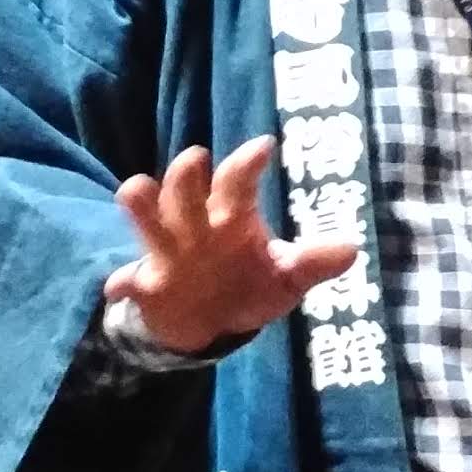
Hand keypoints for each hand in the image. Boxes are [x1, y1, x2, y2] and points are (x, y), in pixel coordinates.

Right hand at [102, 139, 357, 353]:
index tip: (264, 146)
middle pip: (184, 189)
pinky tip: (120, 286)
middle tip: (195, 159)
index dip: (247, 163)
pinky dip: (124, 282)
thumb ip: (312, 264)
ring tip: (136, 192)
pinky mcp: (146, 285)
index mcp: (230, 216)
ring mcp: (167, 252)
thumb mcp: (285, 279)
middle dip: (186, 175)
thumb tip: (352, 250)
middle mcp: (195, 225)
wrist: (208, 324)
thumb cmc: (248, 286)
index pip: (235, 182)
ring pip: (147, 219)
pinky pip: (129, 281)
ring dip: (141, 205)